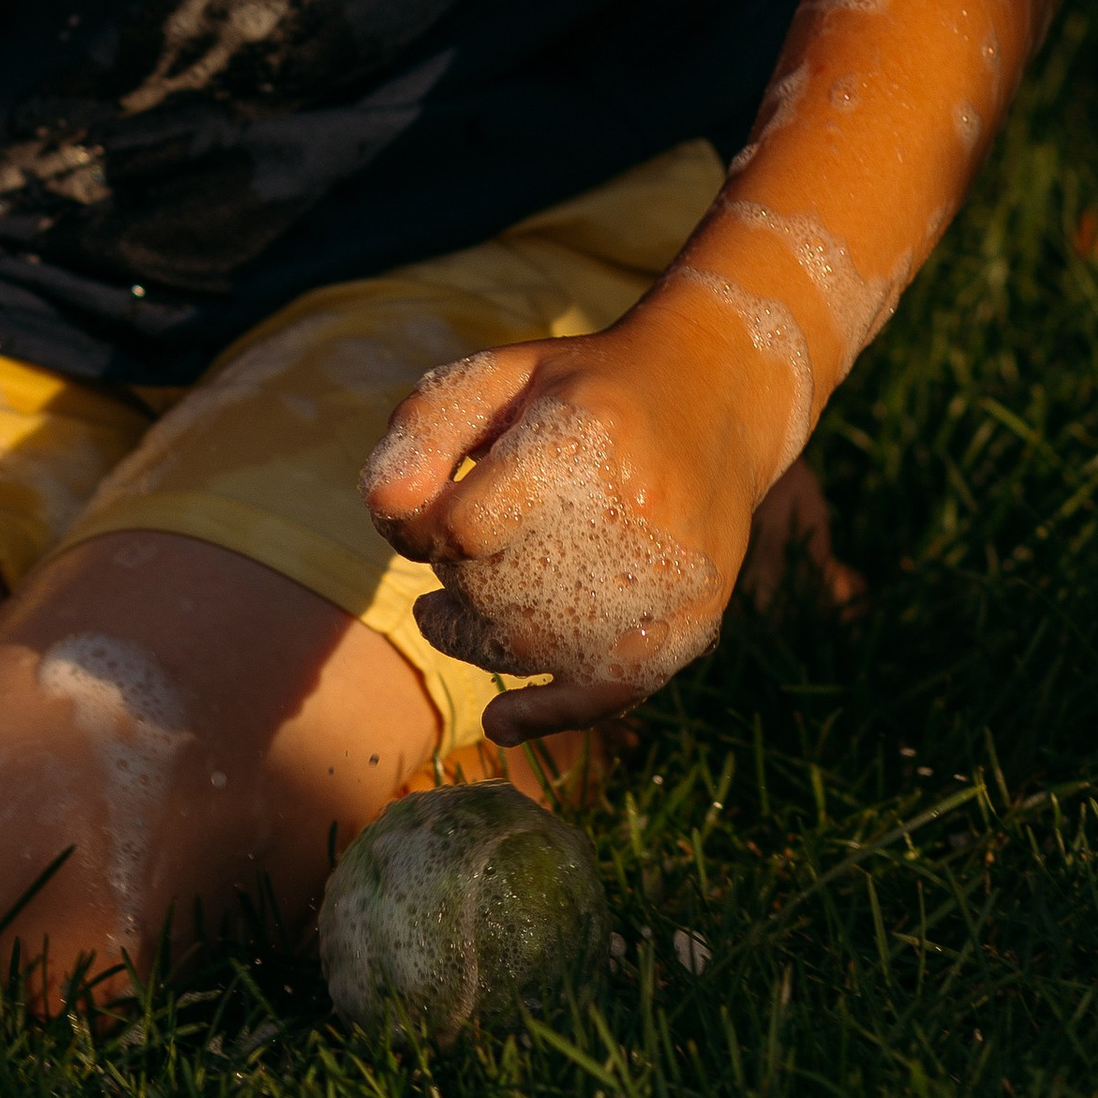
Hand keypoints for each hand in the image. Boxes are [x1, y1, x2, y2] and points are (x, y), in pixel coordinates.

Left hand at [361, 286, 794, 742]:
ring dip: (477, 642)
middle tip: (446, 561)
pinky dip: (548, 711)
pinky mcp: (693, 621)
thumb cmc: (580, 388)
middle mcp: (636, 511)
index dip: (419, 531)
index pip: (466, 524)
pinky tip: (503, 722)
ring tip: (451, 616)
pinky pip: (611, 691)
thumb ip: (424, 429)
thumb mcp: (497, 375)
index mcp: (582, 434)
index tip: (418, 519)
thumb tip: (384, 510)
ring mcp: (670, 576)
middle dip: (452, 583)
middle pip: (500, 591)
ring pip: (543, 647)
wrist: (713, 400)